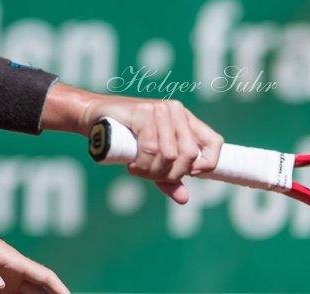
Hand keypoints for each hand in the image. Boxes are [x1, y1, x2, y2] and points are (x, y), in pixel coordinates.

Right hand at [86, 95, 221, 203]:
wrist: (95, 116)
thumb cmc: (125, 136)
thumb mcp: (151, 158)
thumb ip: (168, 177)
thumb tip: (185, 199)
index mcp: (186, 120)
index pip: (215, 142)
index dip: (208, 164)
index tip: (189, 175)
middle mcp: (176, 111)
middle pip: (189, 155)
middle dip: (170, 173)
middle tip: (150, 175)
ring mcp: (160, 109)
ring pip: (169, 154)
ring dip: (151, 171)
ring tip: (137, 170)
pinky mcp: (143, 112)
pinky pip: (151, 148)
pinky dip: (141, 164)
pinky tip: (132, 165)